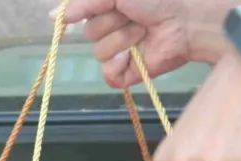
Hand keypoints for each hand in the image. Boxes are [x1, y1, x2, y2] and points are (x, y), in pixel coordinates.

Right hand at [63, 0, 236, 88]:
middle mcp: (109, 31)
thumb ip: (84, 3)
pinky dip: (120, 63)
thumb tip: (54, 17)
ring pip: (99, 52)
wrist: (186, 19)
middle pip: (88, 34)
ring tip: (144, 30)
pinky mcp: (127, 74)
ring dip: (123, 38)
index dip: (86, 11)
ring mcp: (118, 54)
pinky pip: (108, 74)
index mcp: (105, 11)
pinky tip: (135, 53)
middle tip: (135, 15)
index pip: (79, 15)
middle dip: (112, 21)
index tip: (103, 7)